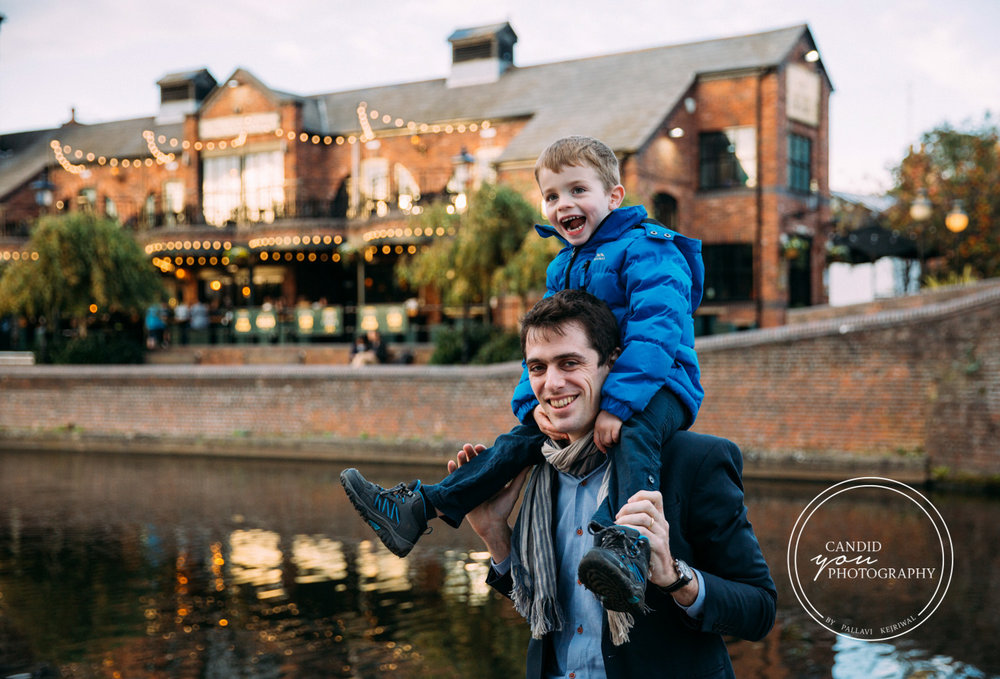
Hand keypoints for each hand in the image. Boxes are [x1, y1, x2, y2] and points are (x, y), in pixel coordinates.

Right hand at [448, 444, 528, 562]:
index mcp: (490, 476)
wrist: (491, 526)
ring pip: (463, 468)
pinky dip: (452, 471)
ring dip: (461, 459)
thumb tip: (530, 461)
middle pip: (473, 461)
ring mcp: (469, 485)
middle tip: (468, 446)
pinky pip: (454, 480)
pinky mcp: (461, 492)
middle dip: (470, 452)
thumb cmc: (503, 509)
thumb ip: (519, 477)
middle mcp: (479, 478)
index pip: (485, 460)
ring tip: (461, 453)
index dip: (482, 452)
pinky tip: (451, 463)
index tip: (480, 447)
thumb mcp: (512, 491)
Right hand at [531, 406, 568, 440]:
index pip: (549, 427)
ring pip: (553, 436)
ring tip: (569, 436)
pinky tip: (566, 435)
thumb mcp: (544, 407)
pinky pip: (554, 437)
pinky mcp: (548, 433)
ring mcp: (545, 431)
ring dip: (561, 437)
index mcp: (541, 420)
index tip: (564, 429)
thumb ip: (550, 410)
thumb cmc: (542, 409)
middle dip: (560, 435)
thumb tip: (559, 411)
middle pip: (552, 433)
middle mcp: (542, 427)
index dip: (557, 429)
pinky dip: (560, 437)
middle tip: (569, 435)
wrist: (537, 413)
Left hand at [593, 410, 621, 452]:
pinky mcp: (616, 426)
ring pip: (608, 441)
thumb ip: (601, 430)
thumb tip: (604, 442)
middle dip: (608, 445)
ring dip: (612, 443)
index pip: (596, 440)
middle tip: (612, 444)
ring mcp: (608, 427)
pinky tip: (618, 437)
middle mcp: (601, 428)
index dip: (600, 447)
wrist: (616, 405)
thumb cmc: (609, 414)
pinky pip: (615, 438)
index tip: (604, 451)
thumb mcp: (601, 421)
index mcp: (597, 426)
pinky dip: (617, 439)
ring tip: (615, 440)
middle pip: (603, 442)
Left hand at [616, 490, 698, 605]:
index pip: (656, 497)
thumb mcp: (648, 533)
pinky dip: (631, 530)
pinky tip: (624, 533)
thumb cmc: (651, 550)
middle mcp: (662, 524)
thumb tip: (620, 514)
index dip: (641, 494)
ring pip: (644, 517)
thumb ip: (639, 522)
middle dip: (628, 508)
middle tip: (618, 516)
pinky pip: (644, 532)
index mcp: (660, 518)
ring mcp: (662, 534)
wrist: (664, 572)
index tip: (629, 501)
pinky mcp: (658, 545)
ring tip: (618, 525)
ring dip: (627, 519)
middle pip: (647, 505)